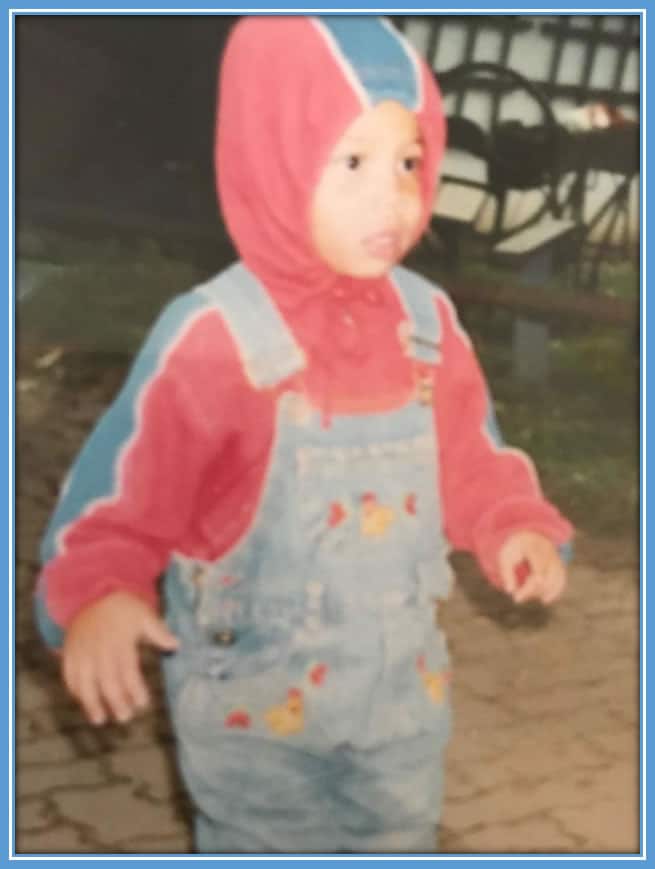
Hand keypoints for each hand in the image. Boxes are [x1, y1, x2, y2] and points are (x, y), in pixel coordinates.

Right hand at [62, 590, 178, 725]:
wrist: (93, 593)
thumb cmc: (123, 607)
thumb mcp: (144, 614)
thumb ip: (158, 632)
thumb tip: (176, 645)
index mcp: (120, 642)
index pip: (128, 671)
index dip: (135, 690)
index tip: (143, 703)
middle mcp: (99, 649)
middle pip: (107, 681)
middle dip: (116, 702)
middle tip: (125, 717)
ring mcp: (82, 652)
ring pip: (85, 682)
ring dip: (91, 703)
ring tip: (100, 720)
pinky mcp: (70, 652)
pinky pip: (69, 675)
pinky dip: (75, 690)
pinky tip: (84, 702)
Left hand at [498, 531, 566, 604]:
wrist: (528, 535)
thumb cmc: (514, 549)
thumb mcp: (505, 557)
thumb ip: (506, 573)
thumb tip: (510, 591)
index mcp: (533, 548)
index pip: (537, 572)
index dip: (528, 588)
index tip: (516, 598)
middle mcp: (548, 553)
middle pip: (546, 579)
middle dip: (532, 591)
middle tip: (518, 597)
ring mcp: (556, 559)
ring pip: (555, 581)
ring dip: (541, 592)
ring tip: (526, 594)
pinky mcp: (560, 566)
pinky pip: (561, 580)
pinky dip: (554, 591)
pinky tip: (545, 600)